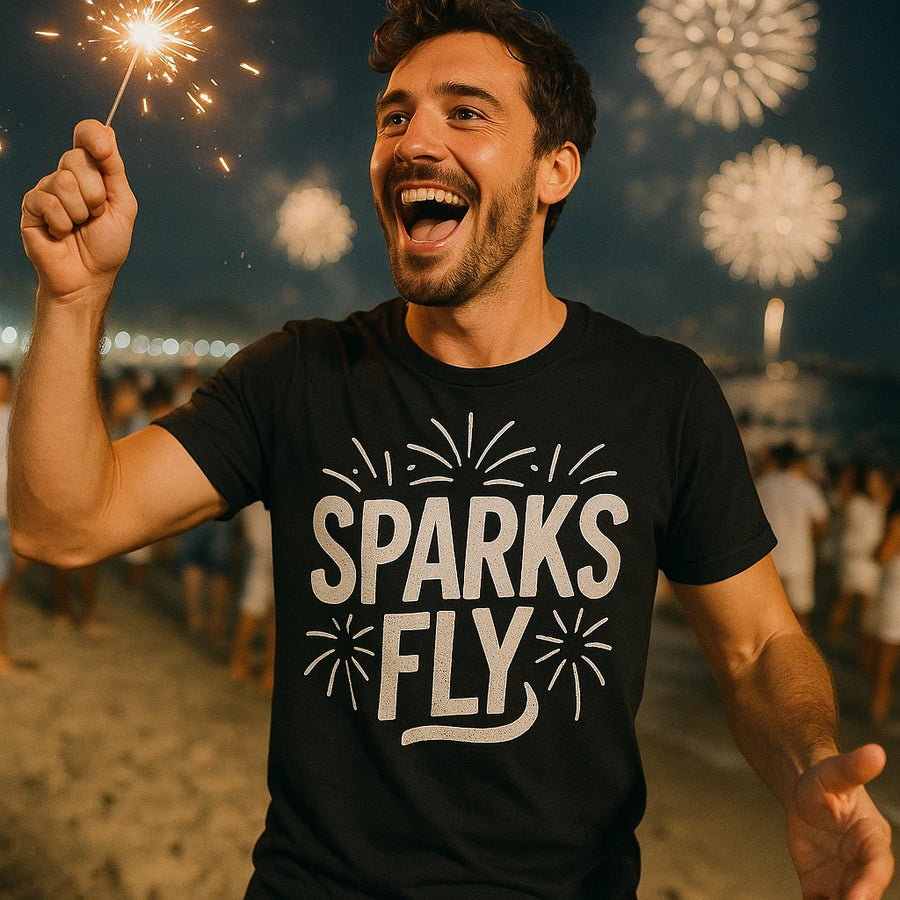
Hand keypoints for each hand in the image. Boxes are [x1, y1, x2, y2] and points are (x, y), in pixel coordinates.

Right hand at [20, 119, 136, 301]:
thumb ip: (115, 171)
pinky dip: (62, 223)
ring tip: (79, 227)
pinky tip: (62, 234)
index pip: (86, 135)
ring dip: (80, 212)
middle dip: (95, 193)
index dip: (93, 136)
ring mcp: (47, 189)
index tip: (104, 151)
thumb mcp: (122, 207)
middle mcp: (67, 176)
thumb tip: (108, 132)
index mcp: (92, 173)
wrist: (88, 278)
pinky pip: (48, 202)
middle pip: (76, 158)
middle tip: (95, 215)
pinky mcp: (31, 206)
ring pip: (64, 180)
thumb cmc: (106, 246)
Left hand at [787, 744, 893, 898]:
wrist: (806, 793)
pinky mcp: (819, 885)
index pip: (877, 865)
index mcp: (872, 839)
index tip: (859, 898)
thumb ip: (853, 767)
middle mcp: (861, 865)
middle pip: (863, 892)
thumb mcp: (835, 772)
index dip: (870, 882)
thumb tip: (876, 751)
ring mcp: (842, 878)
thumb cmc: (826, 779)